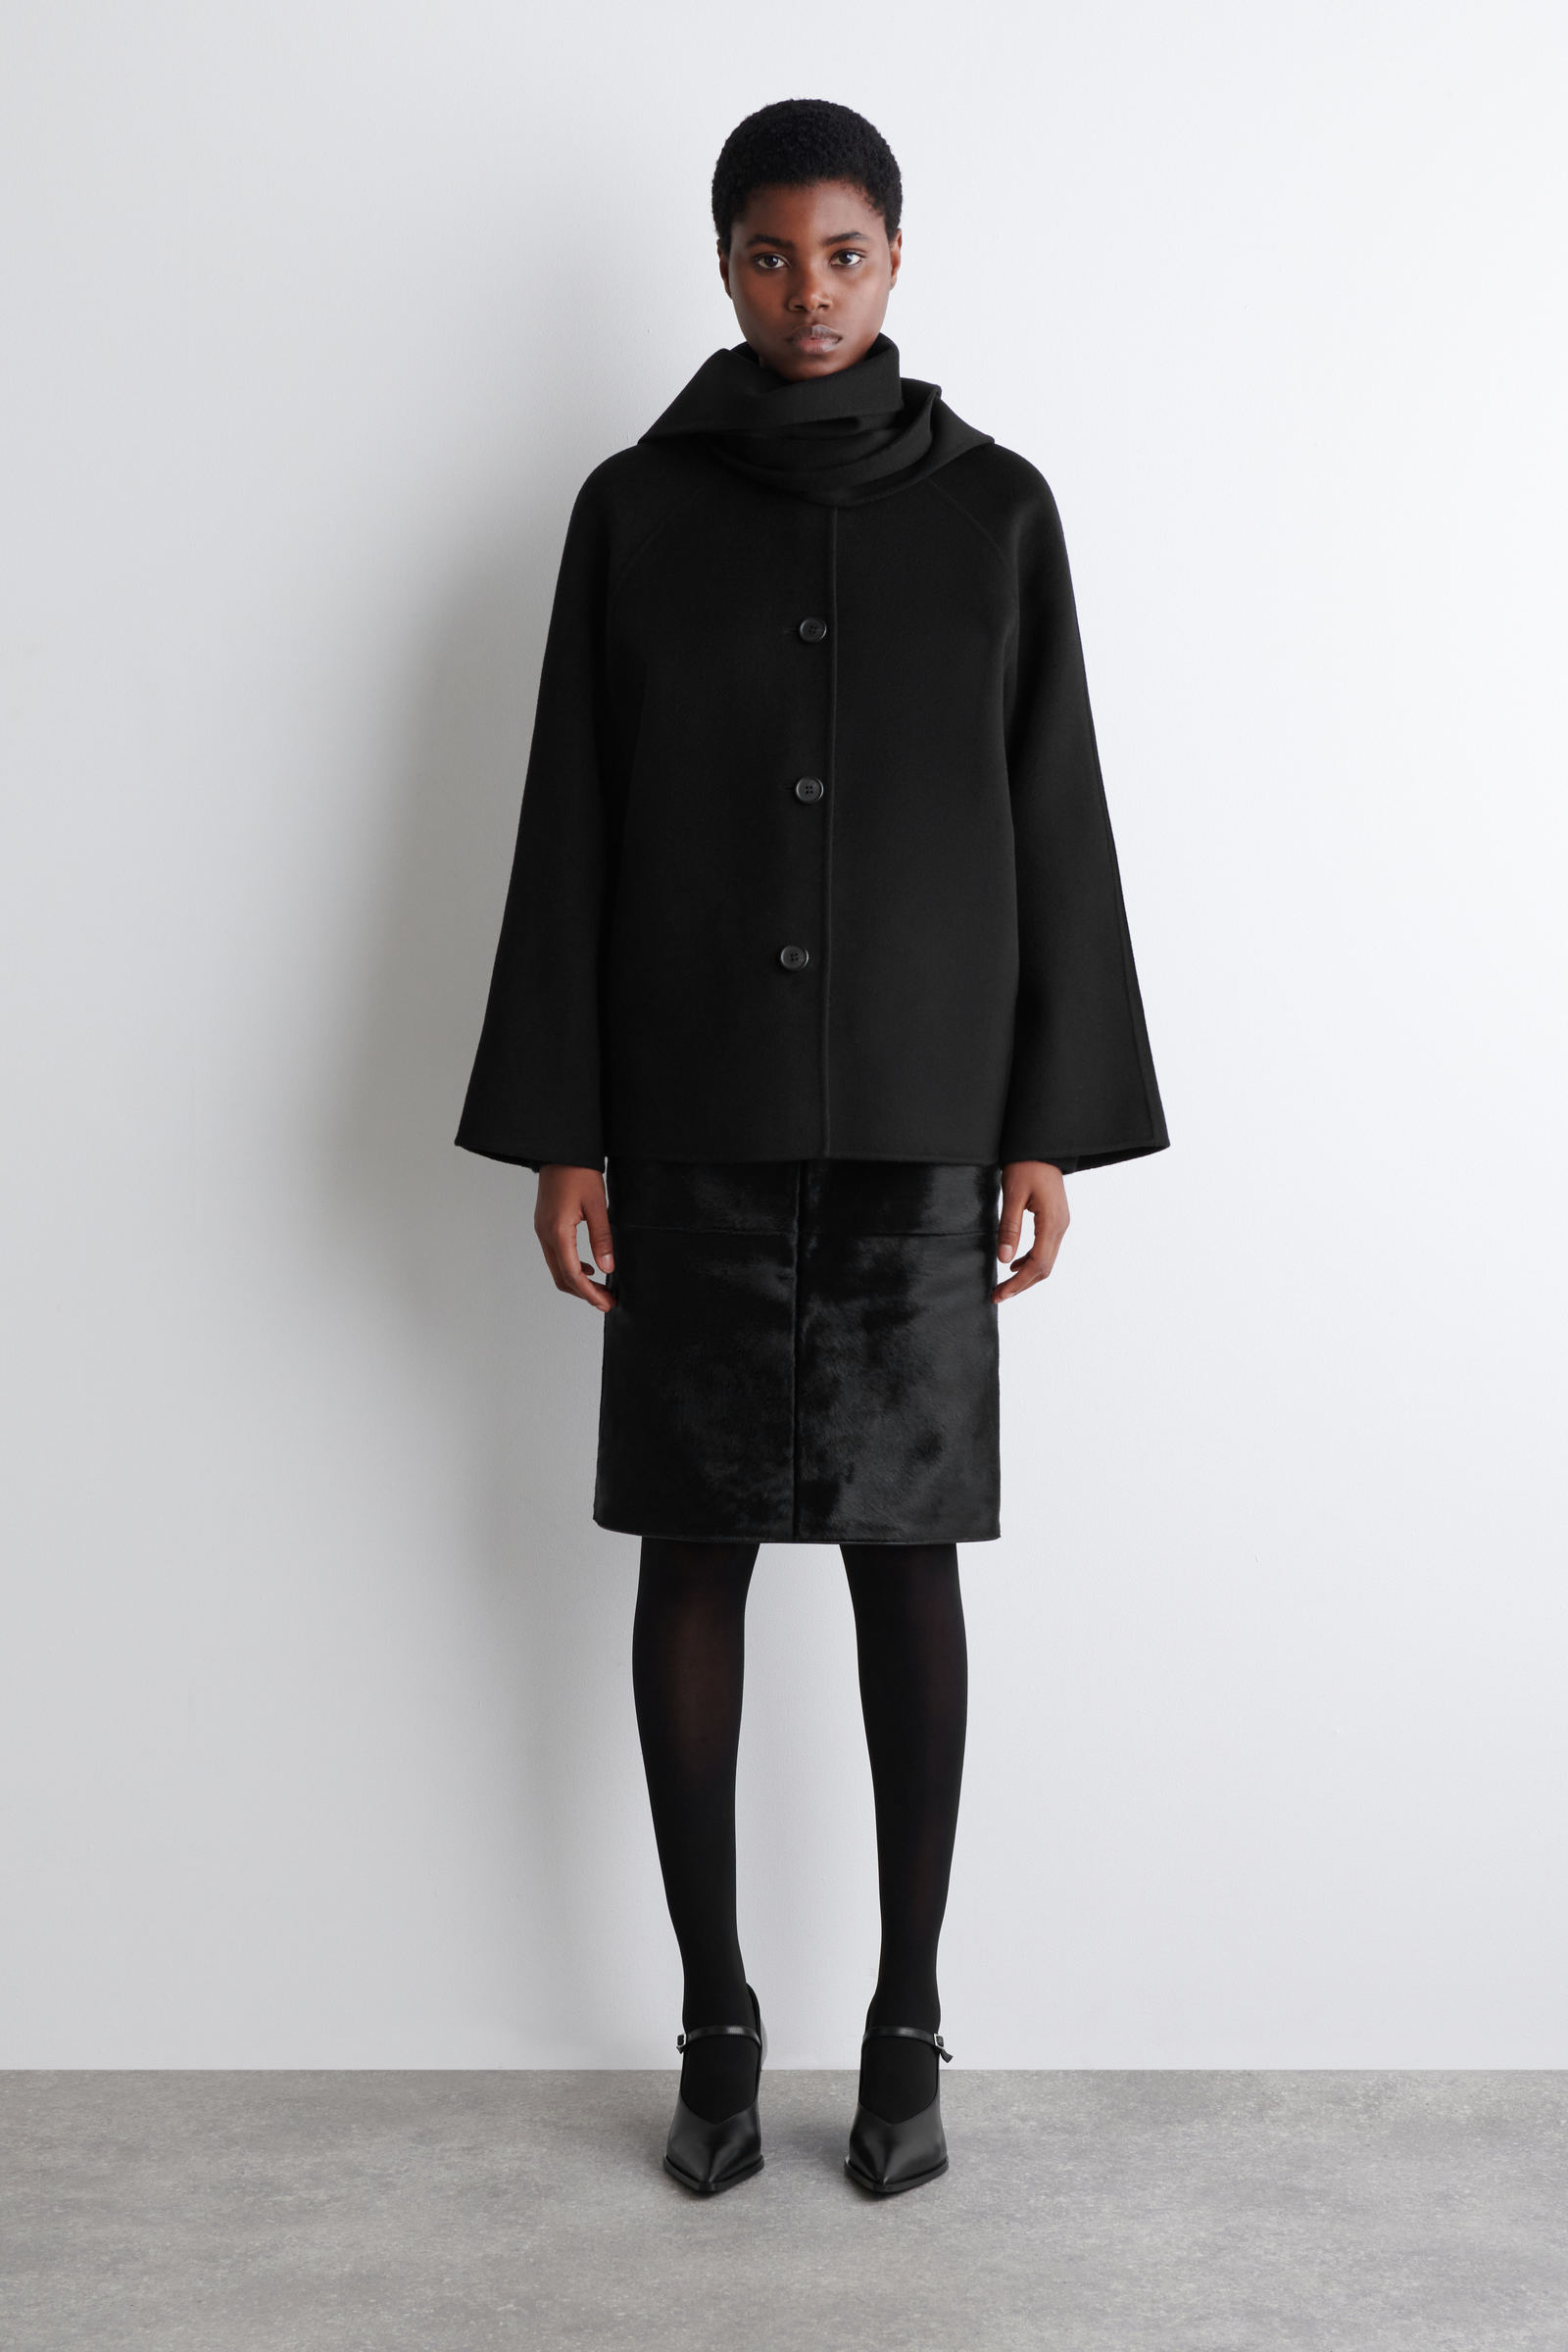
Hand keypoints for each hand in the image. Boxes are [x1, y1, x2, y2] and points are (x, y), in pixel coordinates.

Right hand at [534, 1164, 615, 1310]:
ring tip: (601, 1287)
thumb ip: (602, 1238)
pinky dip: (571, 1267)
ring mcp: (542, 1231)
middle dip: (584, 1293)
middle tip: (607, 1301)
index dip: (590, 1293)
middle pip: (561, 1278)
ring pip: (557, 1269)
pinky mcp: (544, 1226)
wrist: (559, 1150)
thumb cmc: (579, 1172)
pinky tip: (589, 1266)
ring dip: (577, 1282)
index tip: (607, 1303)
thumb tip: (608, 1268)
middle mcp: (545, 1235)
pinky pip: (555, 1256)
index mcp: (558, 1232)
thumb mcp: (598, 1205)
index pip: (573, 1274)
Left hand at [992, 1161, 1068, 1303]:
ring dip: (1026, 1276)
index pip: (1038, 1264)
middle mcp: (1060, 1227)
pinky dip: (1031, 1261)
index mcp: (1051, 1222)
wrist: (1042, 1147)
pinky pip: (1046, 1249)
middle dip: (1021, 1285)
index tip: (999, 1294)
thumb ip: (1009, 1228)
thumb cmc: (1026, 1165)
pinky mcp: (1055, 1221)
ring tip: (1004, 1285)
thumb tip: (1004, 1260)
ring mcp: (1060, 1224)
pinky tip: (1014, 1263)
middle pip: (1045, 1268)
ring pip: (1047, 1261)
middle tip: (998, 1296)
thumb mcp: (1013, 1195)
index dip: (1018, 1283)